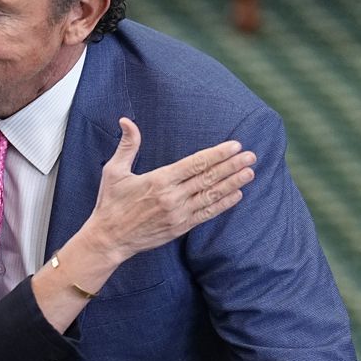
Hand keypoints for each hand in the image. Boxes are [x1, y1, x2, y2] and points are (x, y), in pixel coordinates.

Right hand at [84, 117, 254, 262]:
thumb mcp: (114, 171)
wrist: (109, 239)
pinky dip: (223, 204)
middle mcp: (172, 197)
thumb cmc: (110, 204)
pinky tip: (237, 195)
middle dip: (232, 166)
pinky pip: (207, 214)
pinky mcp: (180, 228)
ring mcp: (178, 214)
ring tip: (250, 173)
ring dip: (233, 183)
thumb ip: (127, 145)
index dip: (217, 154)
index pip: (195, 164)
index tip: (234, 146)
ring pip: (212, 195)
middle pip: (209, 178)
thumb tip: (126, 121)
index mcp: (159, 180)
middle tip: (251, 156)